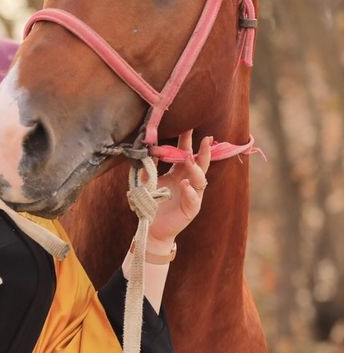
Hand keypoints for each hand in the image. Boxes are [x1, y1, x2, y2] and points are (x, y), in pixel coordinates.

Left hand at [147, 130, 211, 248]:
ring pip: (201, 180)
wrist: (151, 226)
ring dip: (195, 169)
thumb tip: (146, 148)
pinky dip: (190, 191)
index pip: (186, 154)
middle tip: (205, 138)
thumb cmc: (152, 202)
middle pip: (200, 164)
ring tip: (189, 159)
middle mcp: (189, 181)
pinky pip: (194, 199)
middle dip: (204, 151)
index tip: (187, 125)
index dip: (187, 141)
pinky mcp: (191, 209)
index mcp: (179, 173)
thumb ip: (149, 166)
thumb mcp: (148, 181)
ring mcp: (193, 195)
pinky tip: (184, 184)